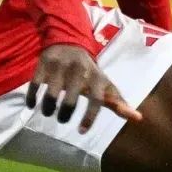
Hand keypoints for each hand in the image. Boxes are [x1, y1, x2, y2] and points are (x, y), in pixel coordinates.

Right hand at [26, 44, 141, 132]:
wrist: (69, 40)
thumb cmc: (89, 72)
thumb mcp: (104, 83)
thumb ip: (118, 102)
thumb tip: (139, 118)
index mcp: (96, 77)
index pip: (97, 99)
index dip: (90, 116)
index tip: (81, 131)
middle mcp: (79, 70)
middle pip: (71, 98)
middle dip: (65, 114)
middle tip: (63, 119)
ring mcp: (60, 65)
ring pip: (51, 93)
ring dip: (48, 108)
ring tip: (48, 113)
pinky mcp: (44, 62)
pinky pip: (35, 84)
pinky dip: (32, 97)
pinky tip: (32, 104)